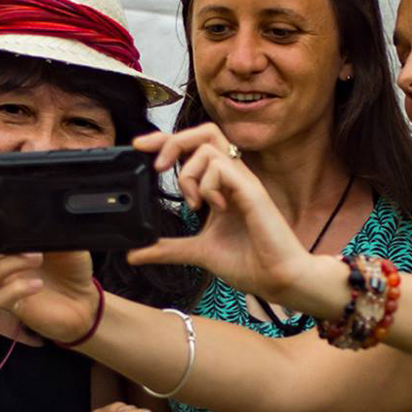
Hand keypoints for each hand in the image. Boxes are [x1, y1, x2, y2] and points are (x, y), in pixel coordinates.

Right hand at [0, 202, 100, 342]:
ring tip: (37, 258)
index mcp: (5, 246)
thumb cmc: (70, 268)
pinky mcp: (12, 307)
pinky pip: (0, 298)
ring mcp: (3, 286)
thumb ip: (46, 228)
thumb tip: (36, 211)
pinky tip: (37, 284)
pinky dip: (17, 288)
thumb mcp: (63, 241)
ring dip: (7, 263)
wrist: (85, 300)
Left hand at [125, 127, 319, 305]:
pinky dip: (208, 185)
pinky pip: (222, 168)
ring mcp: (244, 182)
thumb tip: (133, 253)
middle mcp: (233, 178)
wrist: (278, 279)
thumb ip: (166, 249)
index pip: (193, 148)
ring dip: (189, 173)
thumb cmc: (249, 262)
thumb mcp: (197, 252)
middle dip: (173, 141)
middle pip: (204, 132)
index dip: (164, 141)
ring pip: (208, 147)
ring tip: (193, 204)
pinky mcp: (252, 191)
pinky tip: (215, 208)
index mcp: (221, 186)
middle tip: (157, 166)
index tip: (139, 147)